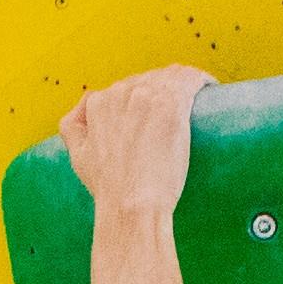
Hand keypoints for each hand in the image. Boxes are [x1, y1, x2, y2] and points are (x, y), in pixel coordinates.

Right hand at [60, 65, 208, 223]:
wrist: (131, 206)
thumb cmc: (110, 190)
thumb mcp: (79, 157)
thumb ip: (73, 129)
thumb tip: (84, 109)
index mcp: (99, 103)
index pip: (126, 87)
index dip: (142, 97)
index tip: (155, 110)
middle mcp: (121, 93)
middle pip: (149, 79)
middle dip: (163, 90)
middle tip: (179, 110)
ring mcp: (147, 96)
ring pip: (171, 76)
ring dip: (184, 83)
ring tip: (198, 95)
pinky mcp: (172, 104)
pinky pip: (191, 79)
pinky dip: (201, 80)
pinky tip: (209, 87)